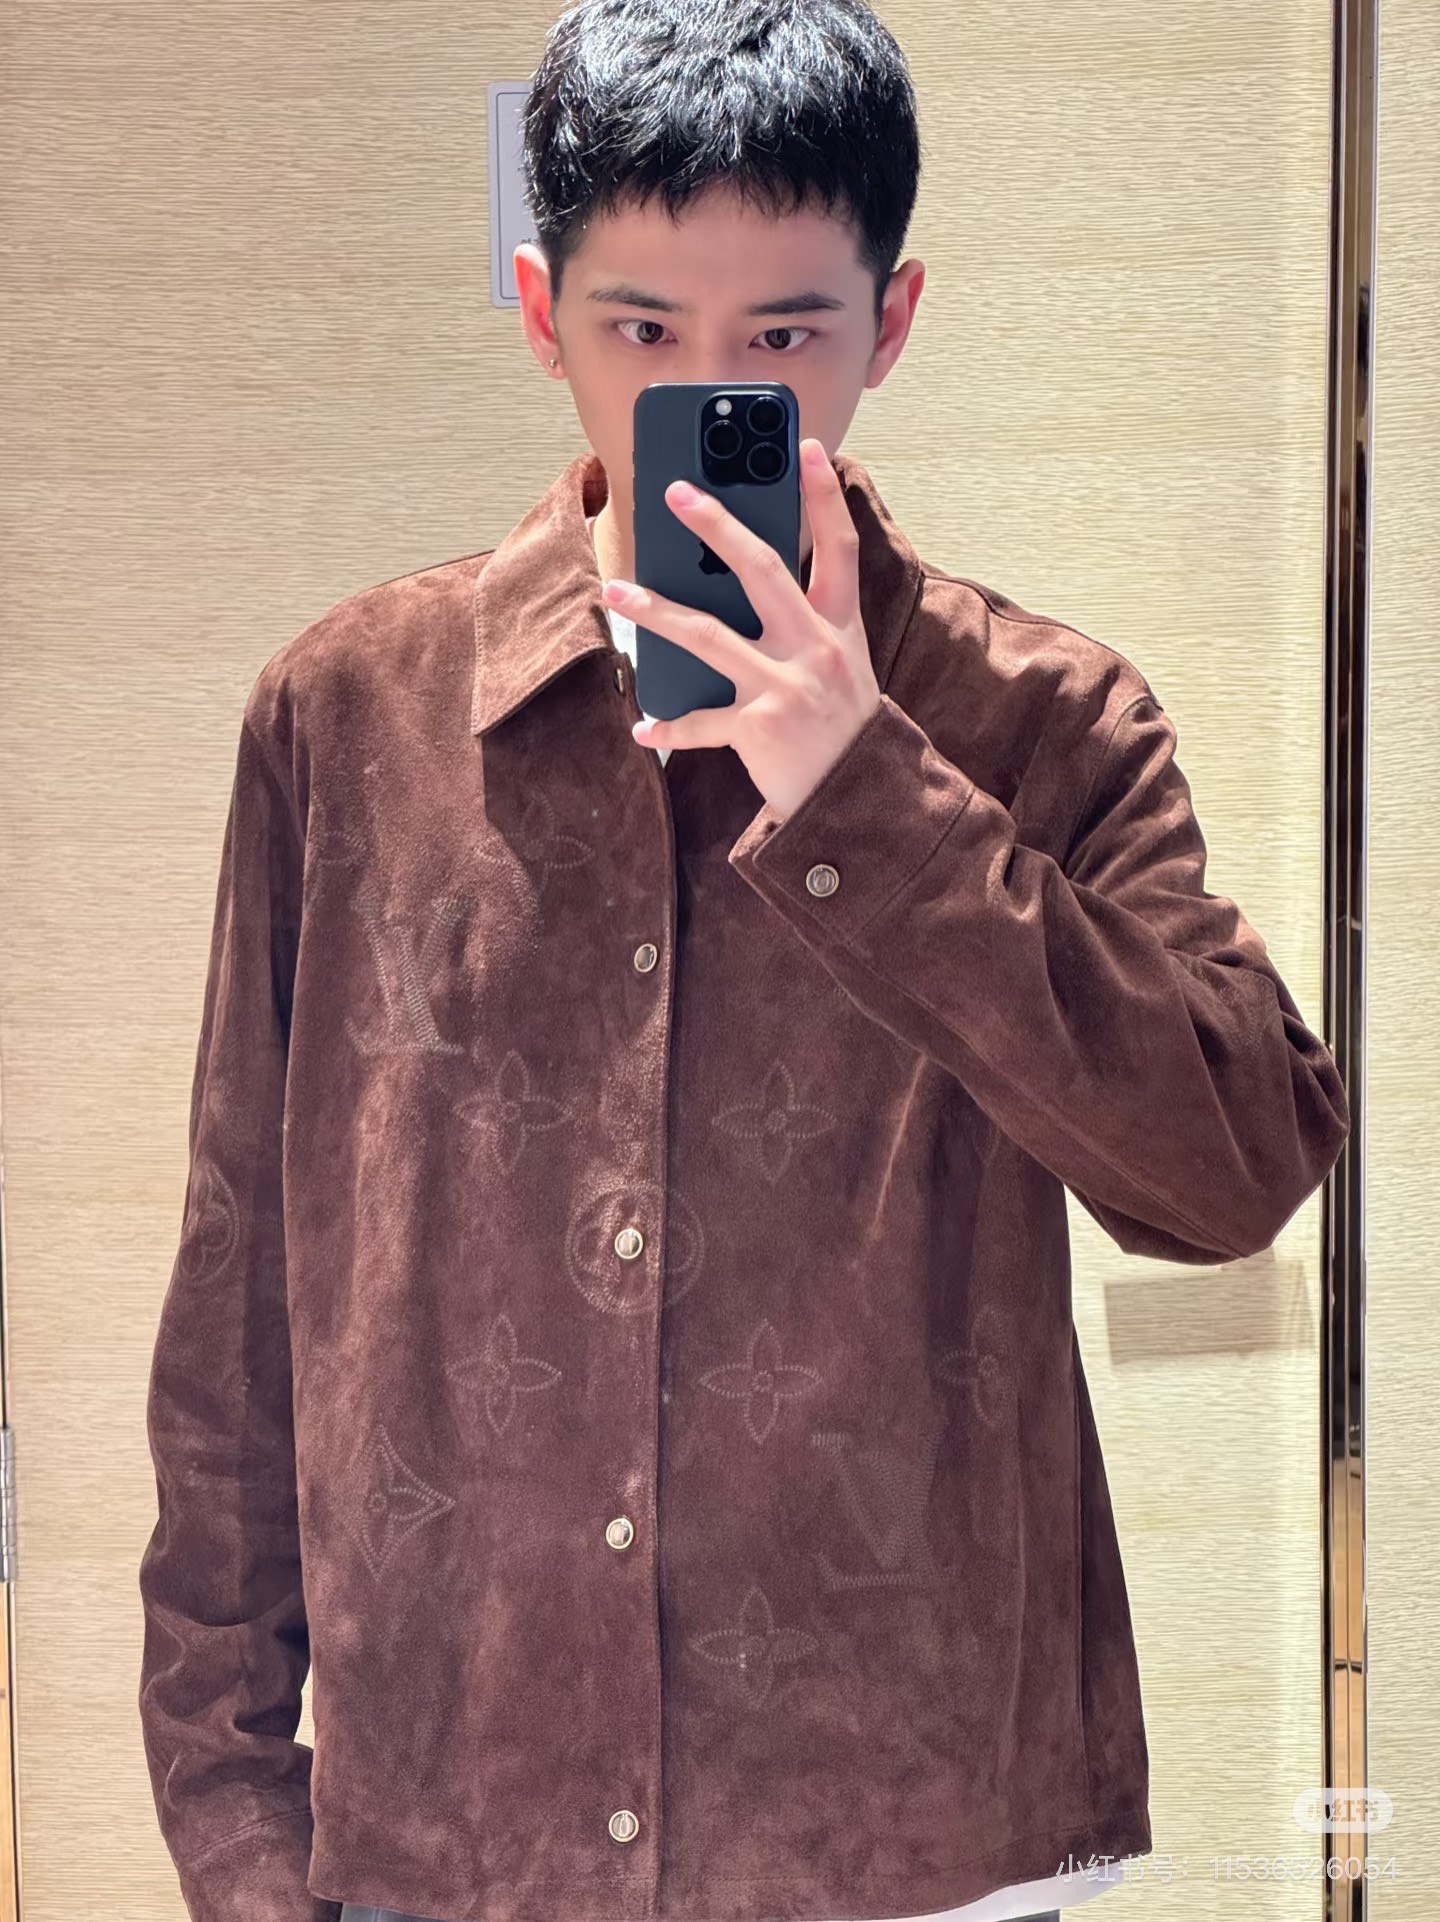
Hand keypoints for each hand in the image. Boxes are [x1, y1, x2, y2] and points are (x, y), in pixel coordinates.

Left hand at [600, 436, 880, 821]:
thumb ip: (805, 622)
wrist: (859, 796)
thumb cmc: (841, 725)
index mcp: (838, 626)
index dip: (825, 495)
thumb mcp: (840, 663)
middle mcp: (814, 647)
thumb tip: (741, 581)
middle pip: (761, 569)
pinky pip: (701, 722)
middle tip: (675, 492)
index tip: (810, 447)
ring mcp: (786, 686)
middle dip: (716, 525)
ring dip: (655, 610)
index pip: (838, 547)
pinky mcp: (759, 727)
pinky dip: (669, 727)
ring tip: (616, 591)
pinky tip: (643, 727)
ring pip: (708, 635)